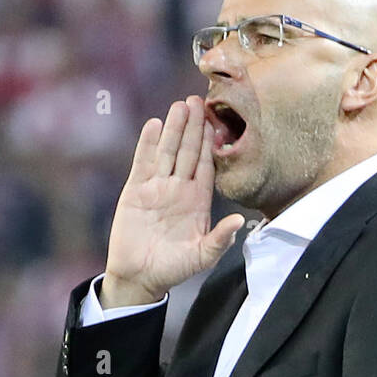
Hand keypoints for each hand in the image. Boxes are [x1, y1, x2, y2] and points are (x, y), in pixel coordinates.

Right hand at [101, 96, 244, 305]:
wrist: (140, 277)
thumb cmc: (173, 269)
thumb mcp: (202, 257)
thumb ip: (220, 239)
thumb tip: (240, 221)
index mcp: (198, 201)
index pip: (207, 165)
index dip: (211, 143)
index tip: (216, 120)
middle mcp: (179, 189)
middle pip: (188, 151)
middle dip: (194, 126)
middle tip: (198, 100)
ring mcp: (157, 187)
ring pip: (167, 151)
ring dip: (174, 129)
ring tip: (180, 105)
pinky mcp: (136, 190)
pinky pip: (143, 163)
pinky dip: (147, 144)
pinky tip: (154, 125)